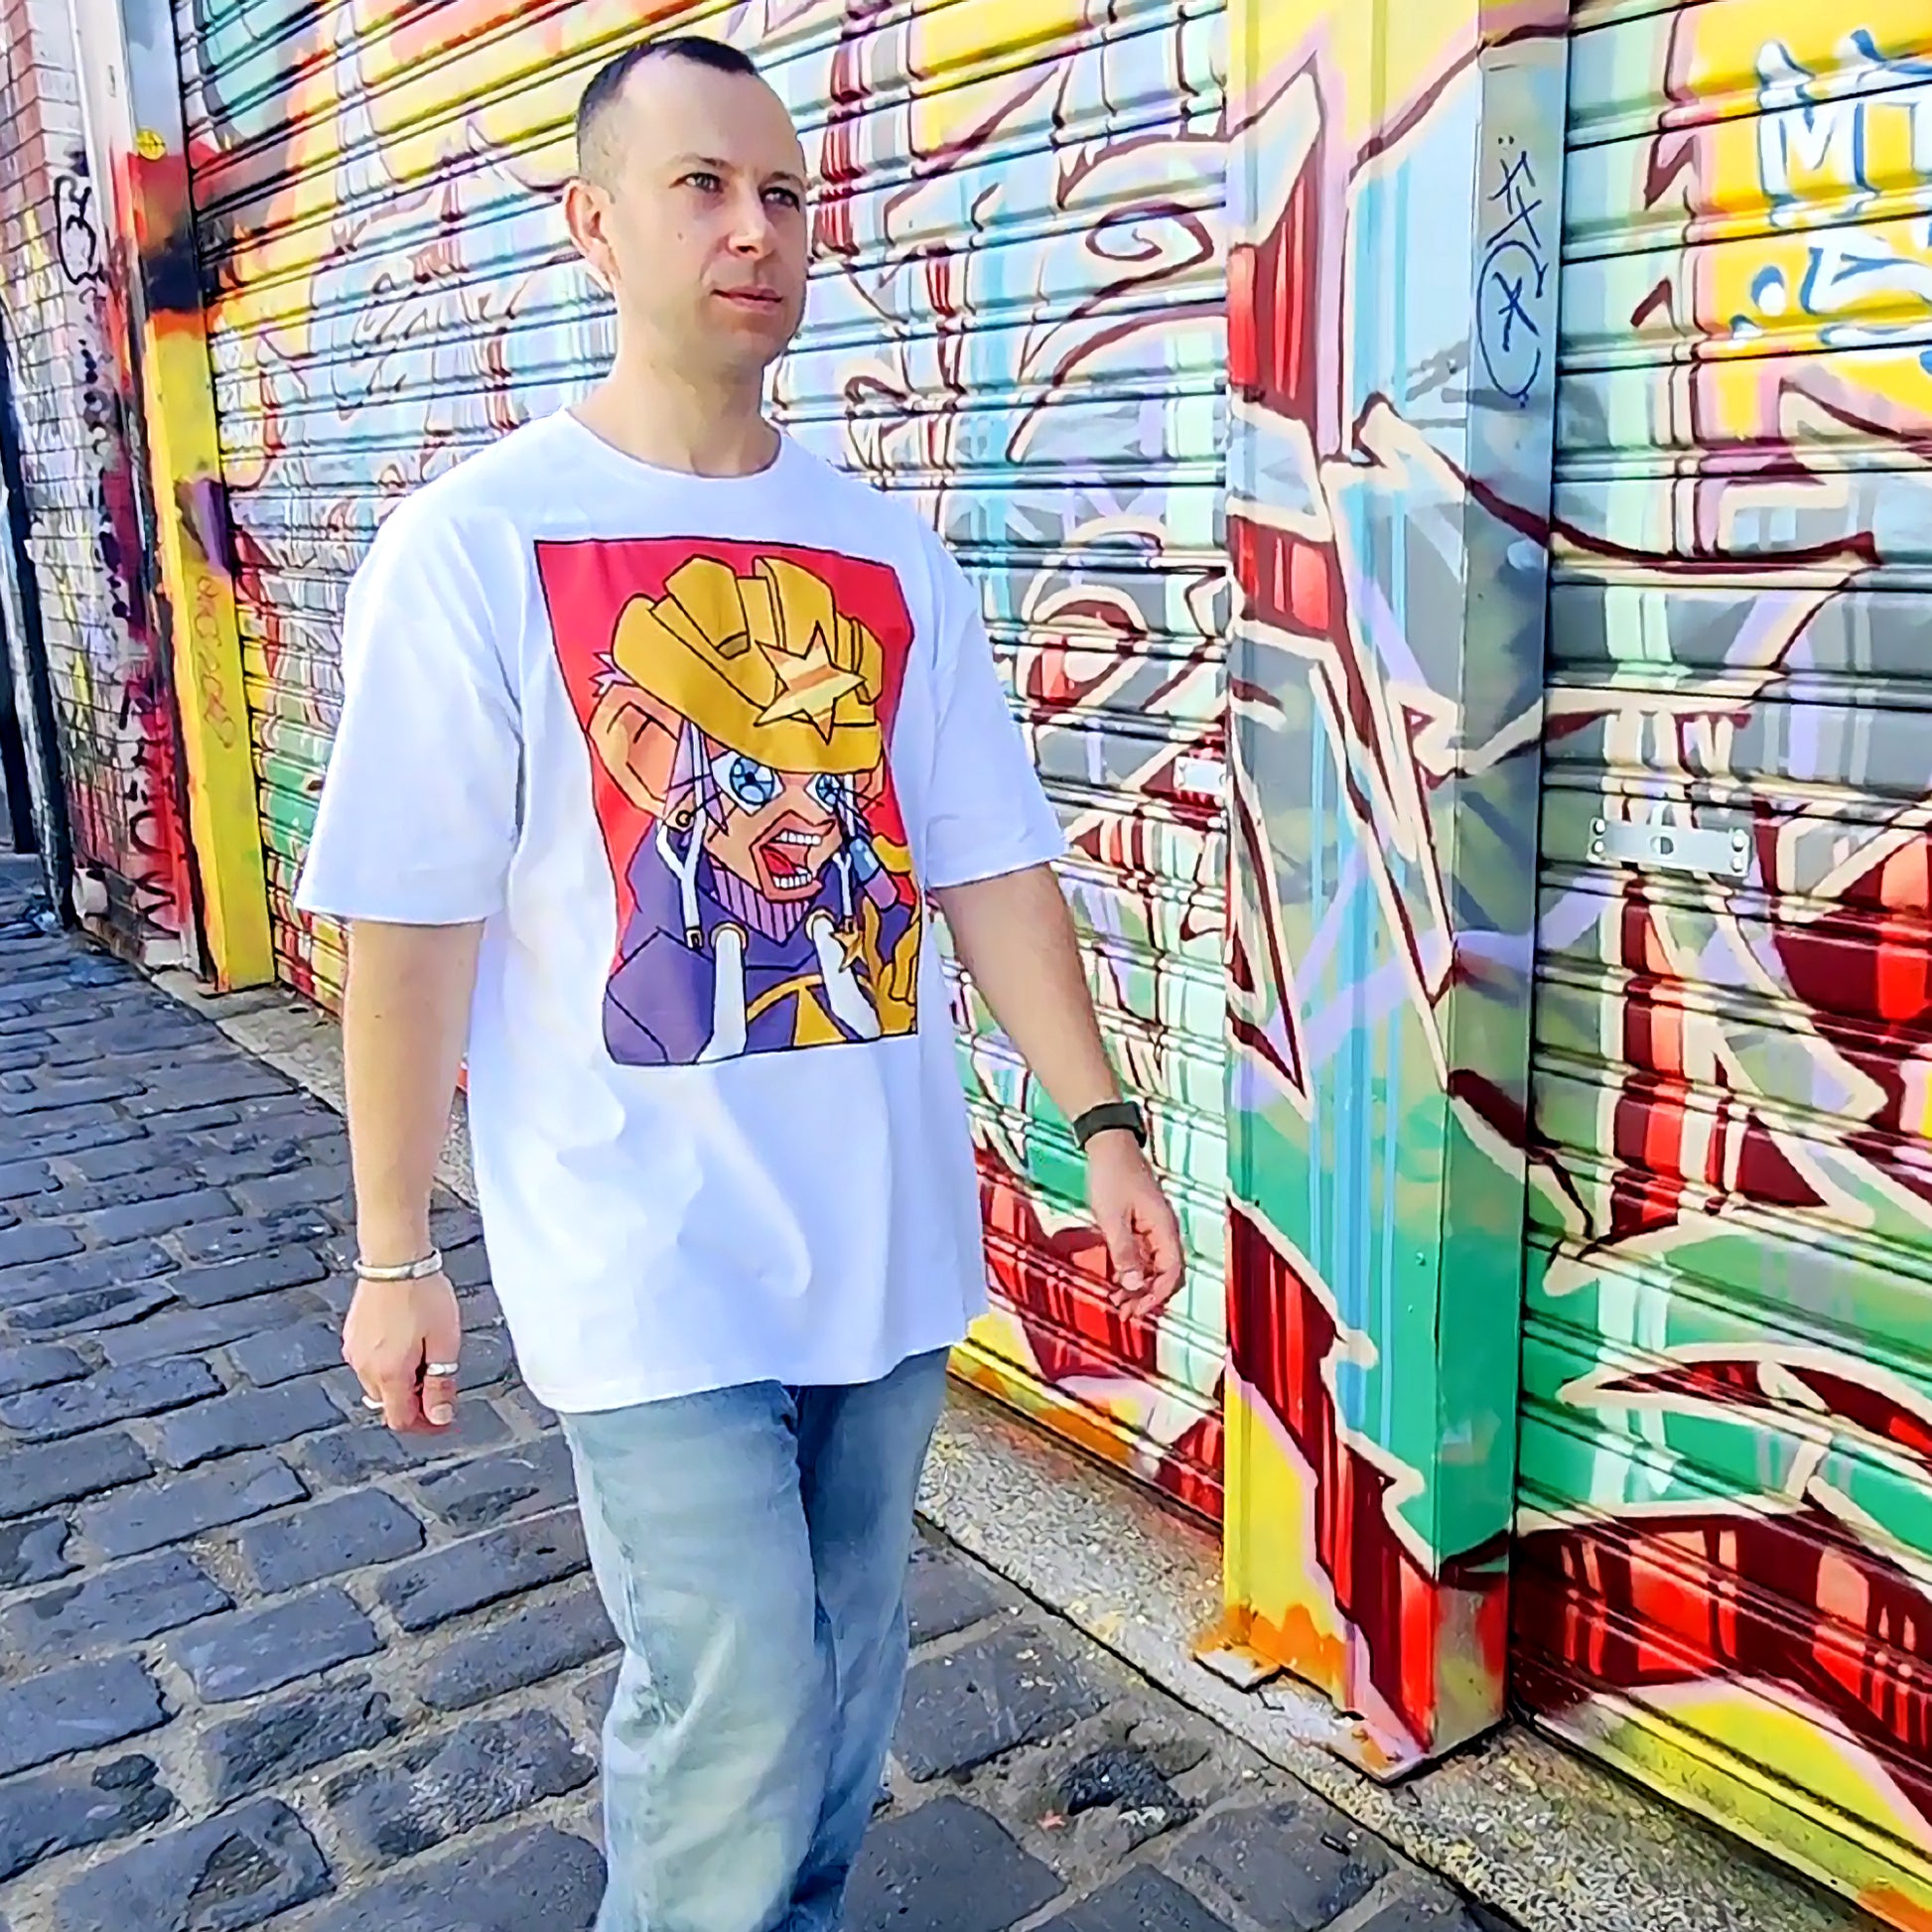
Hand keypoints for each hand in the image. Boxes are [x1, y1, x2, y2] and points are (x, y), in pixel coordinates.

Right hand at [342, 1273, 461, 1432]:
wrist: (394, 1259)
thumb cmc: (422, 1294)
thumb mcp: (444, 1342)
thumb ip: (441, 1383)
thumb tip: (441, 1416)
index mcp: (389, 1374)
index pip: (401, 1420)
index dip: (425, 1424)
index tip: (444, 1415)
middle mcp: (364, 1368)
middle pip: (389, 1404)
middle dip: (415, 1401)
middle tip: (440, 1379)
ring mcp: (354, 1351)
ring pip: (378, 1383)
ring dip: (401, 1381)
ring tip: (425, 1353)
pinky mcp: (352, 1335)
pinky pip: (369, 1362)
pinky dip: (388, 1363)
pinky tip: (406, 1340)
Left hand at [1087, 1133, 1183, 1319]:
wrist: (1108, 1144)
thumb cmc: (1111, 1176)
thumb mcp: (1112, 1218)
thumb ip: (1124, 1253)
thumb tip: (1135, 1286)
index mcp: (1164, 1228)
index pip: (1172, 1273)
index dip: (1157, 1296)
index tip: (1135, 1309)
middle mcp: (1164, 1230)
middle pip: (1166, 1274)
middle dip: (1148, 1297)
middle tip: (1123, 1312)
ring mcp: (1154, 1227)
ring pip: (1155, 1267)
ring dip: (1139, 1286)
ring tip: (1118, 1302)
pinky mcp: (1142, 1224)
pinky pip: (1144, 1255)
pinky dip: (1133, 1271)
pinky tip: (1117, 1281)